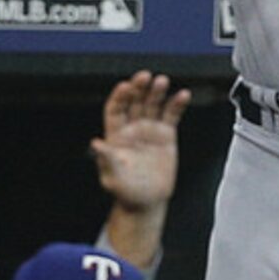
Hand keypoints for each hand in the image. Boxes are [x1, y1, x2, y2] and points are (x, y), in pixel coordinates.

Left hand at [92, 69, 188, 210]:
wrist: (146, 202)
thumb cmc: (125, 191)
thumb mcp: (113, 176)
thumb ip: (106, 159)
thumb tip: (96, 144)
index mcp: (116, 135)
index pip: (116, 109)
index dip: (120, 97)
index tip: (125, 87)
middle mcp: (132, 128)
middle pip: (134, 102)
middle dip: (139, 88)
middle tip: (145, 77)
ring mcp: (149, 130)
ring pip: (152, 105)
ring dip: (157, 92)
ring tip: (162, 81)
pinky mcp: (166, 135)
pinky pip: (171, 115)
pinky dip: (177, 104)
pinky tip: (182, 95)